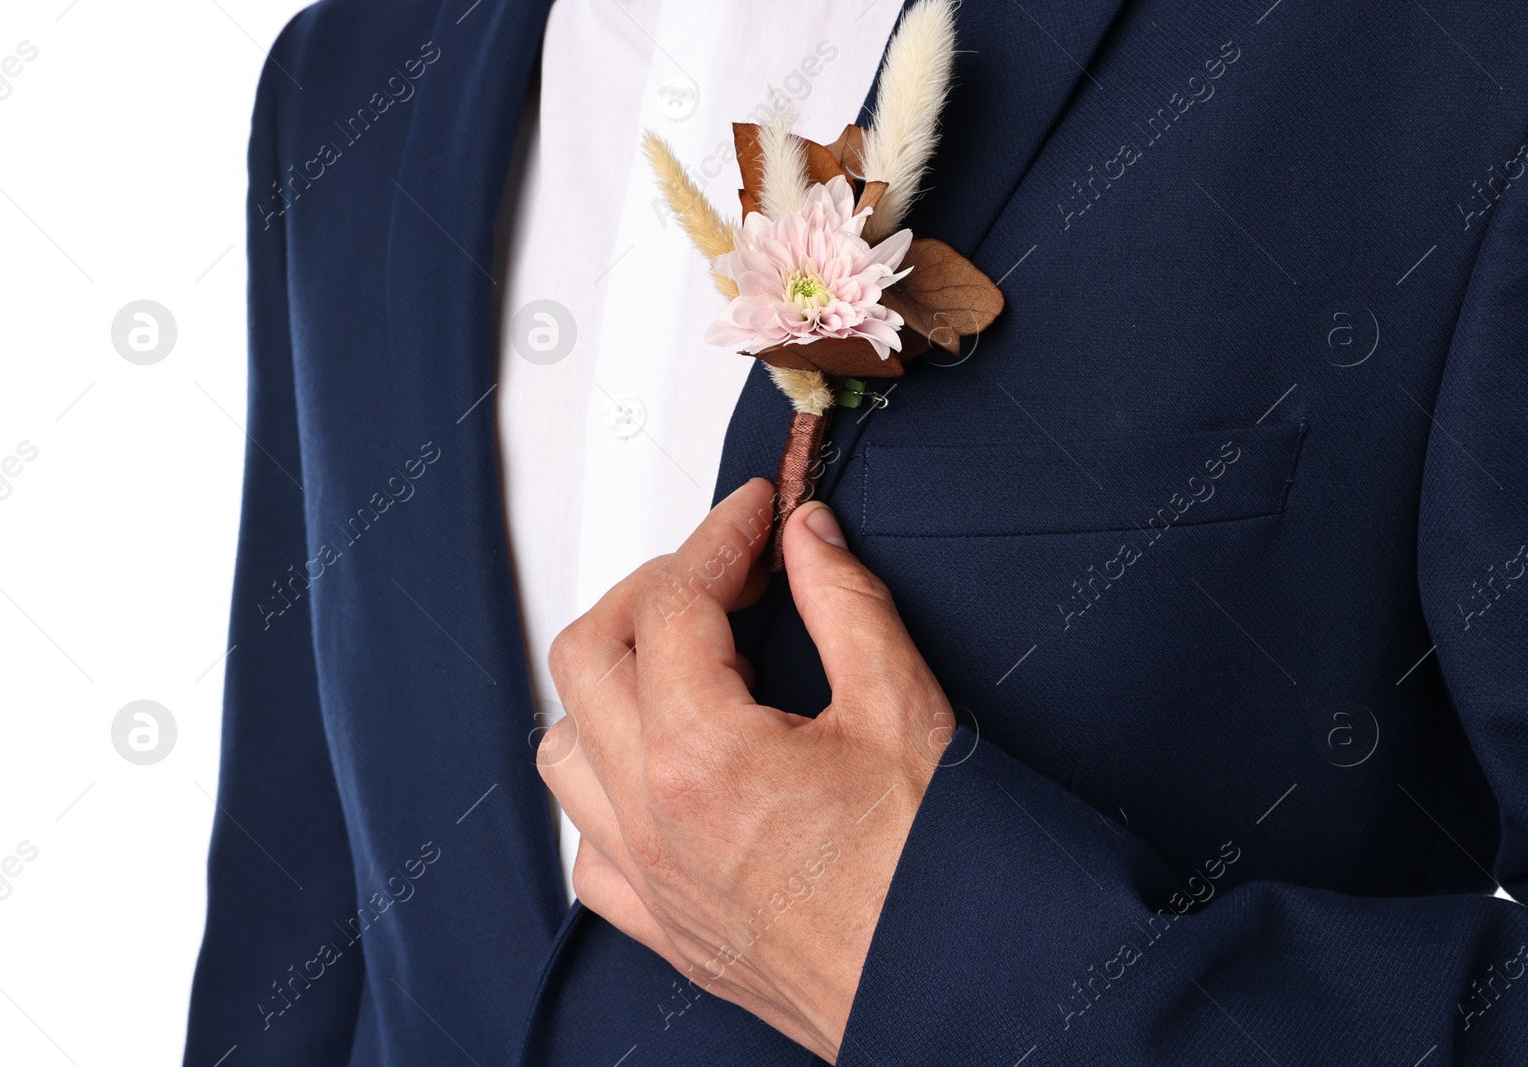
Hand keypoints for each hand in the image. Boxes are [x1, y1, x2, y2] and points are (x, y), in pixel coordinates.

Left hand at [537, 477, 955, 1060]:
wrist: (960, 988)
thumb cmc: (937, 875)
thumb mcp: (902, 708)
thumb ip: (845, 603)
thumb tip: (808, 539)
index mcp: (701, 756)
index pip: (671, 603)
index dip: (717, 537)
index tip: (755, 516)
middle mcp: (652, 819)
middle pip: (590, 656)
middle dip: (651, 591)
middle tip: (723, 573)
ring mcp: (651, 880)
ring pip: (567, 749)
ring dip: (613, 686)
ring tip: (685, 662)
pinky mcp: (667, 929)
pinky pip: (589, 846)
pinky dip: (609, 790)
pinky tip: (665, 771)